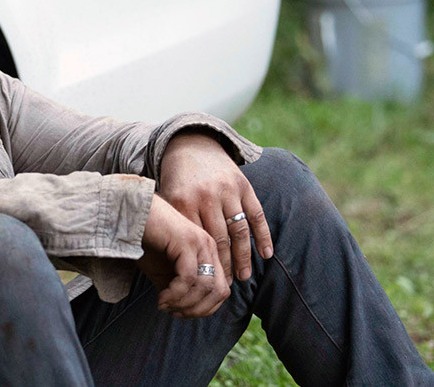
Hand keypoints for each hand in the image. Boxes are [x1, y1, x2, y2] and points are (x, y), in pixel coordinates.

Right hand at [138, 195, 229, 318]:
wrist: (130, 213)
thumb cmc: (145, 239)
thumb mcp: (165, 270)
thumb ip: (178, 287)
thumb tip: (183, 310)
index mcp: (209, 251)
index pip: (221, 290)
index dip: (203, 309)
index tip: (179, 313)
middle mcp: (209, 246)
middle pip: (219, 292)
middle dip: (197, 310)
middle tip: (174, 313)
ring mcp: (200, 242)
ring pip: (206, 288)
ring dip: (185, 304)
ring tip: (165, 305)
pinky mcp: (186, 241)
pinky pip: (188, 278)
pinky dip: (175, 295)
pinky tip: (161, 298)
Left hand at [158, 131, 272, 283]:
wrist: (191, 145)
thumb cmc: (176, 182)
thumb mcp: (166, 201)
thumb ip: (173, 227)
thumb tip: (173, 264)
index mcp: (183, 201)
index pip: (197, 242)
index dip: (203, 265)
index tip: (205, 283)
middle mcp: (206, 196)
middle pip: (219, 240)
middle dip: (224, 266)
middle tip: (226, 287)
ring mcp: (227, 189)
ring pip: (239, 230)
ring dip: (244, 257)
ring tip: (244, 278)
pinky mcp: (243, 184)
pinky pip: (256, 214)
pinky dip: (263, 236)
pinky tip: (266, 255)